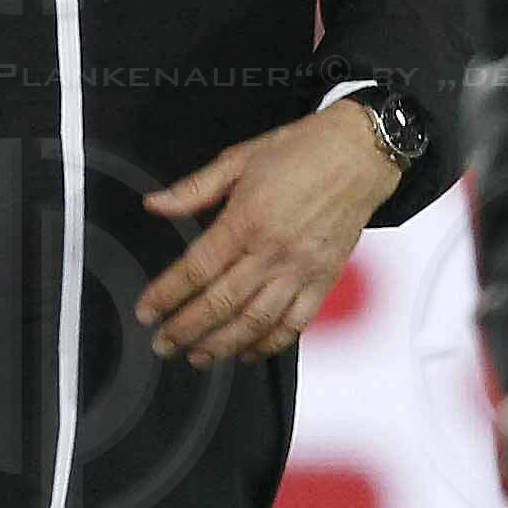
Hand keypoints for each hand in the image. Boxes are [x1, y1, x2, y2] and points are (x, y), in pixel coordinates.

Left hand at [136, 106, 398, 366]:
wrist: (360, 153)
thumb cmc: (302, 151)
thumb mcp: (238, 159)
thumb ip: (193, 189)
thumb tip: (155, 204)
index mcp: (246, 220)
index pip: (196, 269)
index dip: (166, 295)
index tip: (147, 311)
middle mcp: (272, 251)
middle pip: (220, 303)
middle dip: (185, 330)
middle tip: (163, 343)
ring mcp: (300, 270)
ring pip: (255, 322)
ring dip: (222, 346)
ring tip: (198, 357)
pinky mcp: (324, 280)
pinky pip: (295, 324)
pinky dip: (270, 345)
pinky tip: (249, 353)